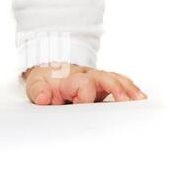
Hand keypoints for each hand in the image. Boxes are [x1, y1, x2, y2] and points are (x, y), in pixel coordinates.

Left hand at [22, 62, 145, 104]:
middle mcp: (88, 76)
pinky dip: (131, 89)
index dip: (84, 95)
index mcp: (71, 78)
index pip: (83, 83)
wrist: (49, 71)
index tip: (82, 105)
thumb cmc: (45, 81)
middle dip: (116, 88)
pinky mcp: (104, 84)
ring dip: (128, 89)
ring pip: (116, 79)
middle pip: (105, 77)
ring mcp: (98, 79)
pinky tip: (141, 98)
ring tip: (141, 100)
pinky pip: (120, 82)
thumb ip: (38, 91)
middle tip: (125, 102)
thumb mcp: (35, 85)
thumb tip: (43, 98)